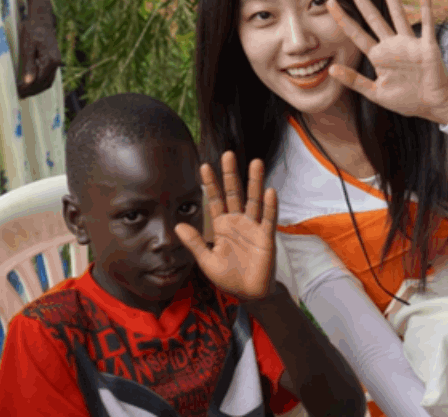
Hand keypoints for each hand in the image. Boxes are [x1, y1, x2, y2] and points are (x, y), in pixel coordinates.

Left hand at [17, 0, 61, 98]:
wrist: (42, 19)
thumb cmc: (33, 30)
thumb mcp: (28, 46)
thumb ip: (29, 65)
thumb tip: (28, 82)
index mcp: (51, 60)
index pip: (38, 81)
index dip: (27, 88)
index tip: (16, 92)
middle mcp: (56, 63)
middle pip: (45, 84)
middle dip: (31, 91)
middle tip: (17, 95)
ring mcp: (56, 62)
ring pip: (48, 82)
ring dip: (36, 89)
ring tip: (23, 92)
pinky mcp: (53, 61)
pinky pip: (48, 76)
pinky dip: (40, 83)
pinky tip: (30, 84)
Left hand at [174, 151, 277, 301]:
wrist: (249, 294)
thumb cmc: (228, 277)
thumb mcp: (206, 261)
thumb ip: (194, 242)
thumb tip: (177, 226)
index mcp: (222, 226)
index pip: (215, 200)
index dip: (211, 184)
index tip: (204, 166)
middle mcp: (238, 222)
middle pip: (234, 193)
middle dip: (231, 174)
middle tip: (227, 154)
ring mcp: (253, 227)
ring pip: (254, 200)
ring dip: (255, 182)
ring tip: (255, 162)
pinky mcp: (266, 237)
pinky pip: (268, 219)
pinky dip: (270, 206)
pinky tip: (270, 191)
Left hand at [326, 0, 447, 124]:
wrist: (433, 104)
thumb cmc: (406, 100)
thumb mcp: (376, 93)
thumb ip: (354, 81)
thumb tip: (331, 69)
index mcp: (378, 56)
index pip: (356, 34)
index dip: (343, 19)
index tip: (330, 3)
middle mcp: (391, 45)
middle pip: (373, 17)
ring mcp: (409, 43)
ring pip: (397, 13)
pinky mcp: (427, 46)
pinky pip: (427, 22)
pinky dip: (426, 5)